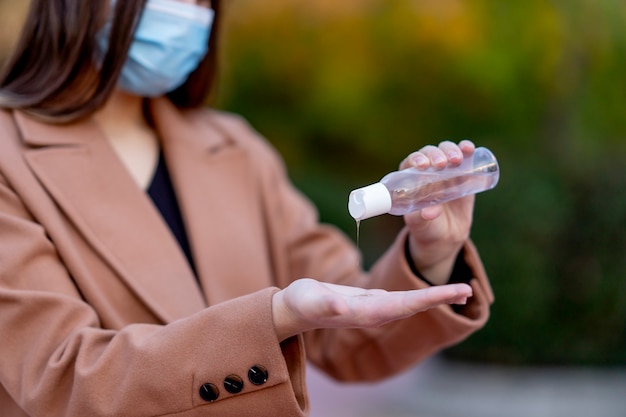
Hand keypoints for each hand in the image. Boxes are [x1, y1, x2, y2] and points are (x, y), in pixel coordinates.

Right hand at [272, 278, 471, 340]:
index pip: (406, 305)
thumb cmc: (300, 304)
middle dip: (442, 297)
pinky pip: (401, 298)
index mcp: (367, 312)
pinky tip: (429, 292)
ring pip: (411, 302)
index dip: (431, 297)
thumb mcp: (309, 301)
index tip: (455, 292)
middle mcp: (375, 312)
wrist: (293, 311)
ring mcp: (374, 308)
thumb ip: (326, 305)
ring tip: (461, 290)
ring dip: (435, 296)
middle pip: (415, 305)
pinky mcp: (370, 301)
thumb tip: (344, 309)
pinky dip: (420, 293)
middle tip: (470, 289)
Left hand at [399, 140, 475, 284]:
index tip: (423, 165)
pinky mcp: (463, 173)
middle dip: (435, 154)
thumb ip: (421, 218)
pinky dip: (467, 149)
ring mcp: (446, 170)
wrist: (446, 235)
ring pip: (446, 151)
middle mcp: (427, 170)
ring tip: (456, 160)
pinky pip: (465, 156)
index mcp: (410, 178)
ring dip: (451, 150)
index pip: (411, 162)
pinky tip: (469, 149)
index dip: (416, 159)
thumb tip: (429, 212)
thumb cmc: (426, 227)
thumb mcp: (419, 224)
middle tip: (441, 163)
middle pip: (430, 153)